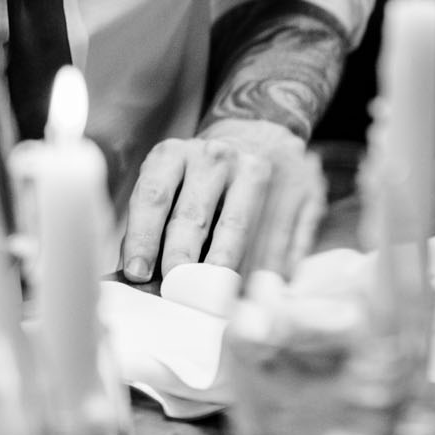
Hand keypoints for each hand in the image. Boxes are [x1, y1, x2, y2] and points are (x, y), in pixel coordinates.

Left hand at [120, 119, 308, 280]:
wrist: (260, 133)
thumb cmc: (201, 172)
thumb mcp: (169, 178)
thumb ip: (153, 219)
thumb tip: (134, 273)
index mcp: (175, 153)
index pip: (153, 197)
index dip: (143, 237)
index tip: (138, 273)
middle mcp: (216, 157)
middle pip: (194, 216)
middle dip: (182, 259)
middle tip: (176, 292)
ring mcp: (261, 171)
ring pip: (240, 230)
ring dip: (224, 270)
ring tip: (212, 302)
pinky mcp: (300, 191)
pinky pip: (282, 239)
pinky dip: (268, 270)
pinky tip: (258, 293)